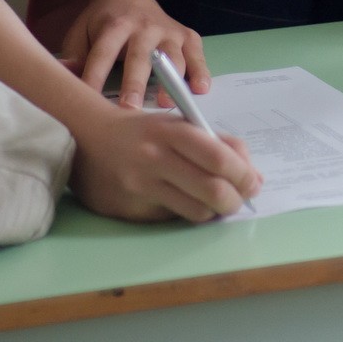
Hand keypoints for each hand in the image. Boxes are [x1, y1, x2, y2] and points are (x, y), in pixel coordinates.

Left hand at [59, 0, 208, 108]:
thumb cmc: (101, 22)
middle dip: (135, 83)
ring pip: (172, 57)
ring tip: (165, 104)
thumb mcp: (81, 33)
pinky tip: (200, 89)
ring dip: (170, 80)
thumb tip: (62, 81)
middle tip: (130, 109)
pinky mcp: (186, 35)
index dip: (94, 77)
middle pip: (140, 57)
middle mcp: (143, 26)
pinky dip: (200, 71)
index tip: (89, 102)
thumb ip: (74, 57)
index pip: (103, 54)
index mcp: (114, 25)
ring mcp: (167, 30)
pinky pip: (196, 54)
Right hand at [69, 103, 262, 221]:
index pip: (218, 157)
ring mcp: (140, 185)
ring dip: (215, 212)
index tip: (254, 183)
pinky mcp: (129, 209)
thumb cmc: (145, 131)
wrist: (88, 137)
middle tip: (239, 201)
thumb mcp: (179, 124)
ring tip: (216, 204)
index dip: (243, 175)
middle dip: (235, 201)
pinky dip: (188, 214)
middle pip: (211, 190)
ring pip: (196, 211)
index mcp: (172, 131)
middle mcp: (155, 158)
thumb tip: (254, 178)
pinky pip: (172, 218)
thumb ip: (218, 144)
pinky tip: (186, 204)